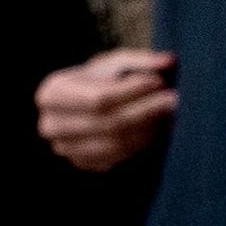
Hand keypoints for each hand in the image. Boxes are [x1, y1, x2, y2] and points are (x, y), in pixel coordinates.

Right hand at [38, 48, 178, 171]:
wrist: (87, 103)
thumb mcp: (116, 63)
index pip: (98, 99)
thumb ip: (142, 61)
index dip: (132, 92)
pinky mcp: (82, 164)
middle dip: (146, 111)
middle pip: (109, 124)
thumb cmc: (101, 78)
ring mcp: (65, 148)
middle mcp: (51, 125)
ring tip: (170, 113)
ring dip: (149, 129)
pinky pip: (118, 158)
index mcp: (51, 93)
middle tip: (175, 100)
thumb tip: (169, 61)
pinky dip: (142, 143)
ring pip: (116, 144)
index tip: (160, 82)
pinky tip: (157, 128)